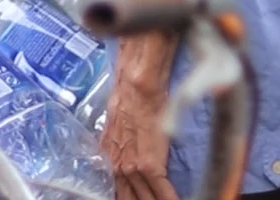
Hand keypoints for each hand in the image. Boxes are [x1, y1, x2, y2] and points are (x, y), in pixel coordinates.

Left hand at [101, 77, 179, 199]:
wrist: (136, 90)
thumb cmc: (131, 102)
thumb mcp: (118, 130)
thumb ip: (121, 148)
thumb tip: (131, 155)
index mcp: (109, 160)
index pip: (119, 191)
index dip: (129, 199)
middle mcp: (116, 167)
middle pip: (129, 198)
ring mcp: (131, 168)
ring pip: (144, 198)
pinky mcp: (148, 166)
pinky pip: (160, 192)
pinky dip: (169, 199)